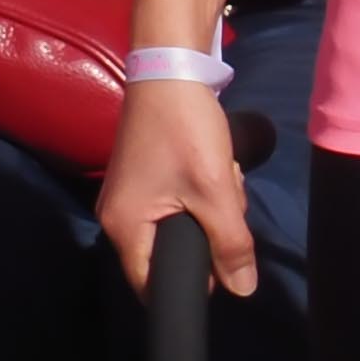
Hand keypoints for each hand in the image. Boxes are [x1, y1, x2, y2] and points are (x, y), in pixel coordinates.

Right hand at [94, 74, 259, 297]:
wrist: (170, 70)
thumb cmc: (186, 132)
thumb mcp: (216, 192)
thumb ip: (230, 245)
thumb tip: (242, 290)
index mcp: (124, 227)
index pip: (152, 285)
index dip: (189, 286)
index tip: (222, 268)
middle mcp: (117, 216)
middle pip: (168, 254)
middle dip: (207, 238)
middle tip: (227, 207)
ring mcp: (129, 195)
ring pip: (177, 226)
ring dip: (209, 211)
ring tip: (223, 180)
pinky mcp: (142, 178)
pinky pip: (173, 205)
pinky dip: (199, 194)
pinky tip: (214, 169)